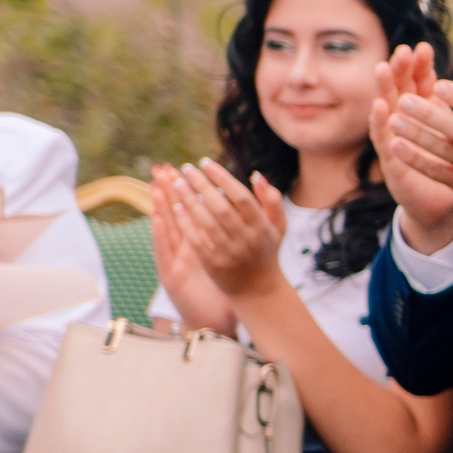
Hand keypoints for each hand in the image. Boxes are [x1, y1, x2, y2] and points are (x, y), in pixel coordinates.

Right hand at [149, 164, 239, 334]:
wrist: (213, 322)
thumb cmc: (222, 291)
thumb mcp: (226, 260)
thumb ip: (228, 236)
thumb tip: (235, 213)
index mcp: (198, 243)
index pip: (188, 213)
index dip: (183, 193)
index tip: (180, 170)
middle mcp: (183, 250)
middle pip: (173, 216)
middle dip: (168, 192)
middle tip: (161, 168)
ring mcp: (175, 262)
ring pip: (166, 230)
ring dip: (159, 207)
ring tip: (154, 185)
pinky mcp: (171, 276)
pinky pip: (164, 251)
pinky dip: (160, 233)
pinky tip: (157, 217)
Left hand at [169, 159, 286, 305]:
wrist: (258, 290)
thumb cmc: (265, 251)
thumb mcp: (277, 226)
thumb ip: (271, 200)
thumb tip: (256, 175)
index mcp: (263, 228)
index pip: (242, 197)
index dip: (223, 177)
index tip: (206, 162)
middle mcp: (247, 240)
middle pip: (221, 208)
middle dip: (202, 185)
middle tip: (187, 168)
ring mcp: (230, 253)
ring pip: (206, 223)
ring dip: (189, 200)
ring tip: (177, 183)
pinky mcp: (213, 264)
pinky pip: (196, 240)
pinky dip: (185, 222)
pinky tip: (175, 207)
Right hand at [372, 43, 452, 250]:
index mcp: (431, 110)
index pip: (422, 81)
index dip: (422, 65)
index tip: (424, 48)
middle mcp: (412, 121)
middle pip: (401, 88)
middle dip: (401, 69)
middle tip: (402, 50)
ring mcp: (399, 140)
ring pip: (388, 108)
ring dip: (385, 88)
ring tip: (383, 68)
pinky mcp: (394, 161)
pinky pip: (383, 140)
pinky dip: (379, 124)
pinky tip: (379, 108)